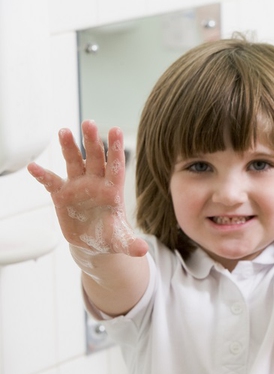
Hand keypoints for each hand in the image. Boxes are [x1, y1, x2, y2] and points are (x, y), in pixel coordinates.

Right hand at [27, 120, 147, 256]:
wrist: (93, 242)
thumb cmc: (110, 236)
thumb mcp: (120, 241)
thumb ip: (130, 243)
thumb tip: (141, 250)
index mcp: (112, 190)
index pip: (116, 166)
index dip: (116, 149)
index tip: (116, 130)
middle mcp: (95, 183)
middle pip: (94, 158)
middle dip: (92, 141)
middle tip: (89, 123)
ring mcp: (78, 186)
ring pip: (73, 162)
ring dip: (68, 148)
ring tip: (64, 131)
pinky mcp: (62, 195)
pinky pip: (51, 182)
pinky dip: (42, 175)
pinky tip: (33, 167)